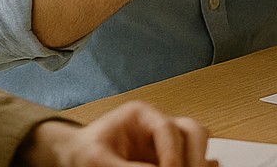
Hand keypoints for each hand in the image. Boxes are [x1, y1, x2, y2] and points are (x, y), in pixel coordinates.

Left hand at [19, 102, 214, 165]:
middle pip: (192, 130)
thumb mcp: (97, 159)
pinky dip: (199, 165)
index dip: (173, 153)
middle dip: (195, 154)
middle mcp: (158, 126)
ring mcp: (165, 143)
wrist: (77, 157)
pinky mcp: (168, 159)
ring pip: (196, 143)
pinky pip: (191, 159)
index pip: (167, 128)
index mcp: (141, 115)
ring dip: (198, 159)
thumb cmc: (83, 152)